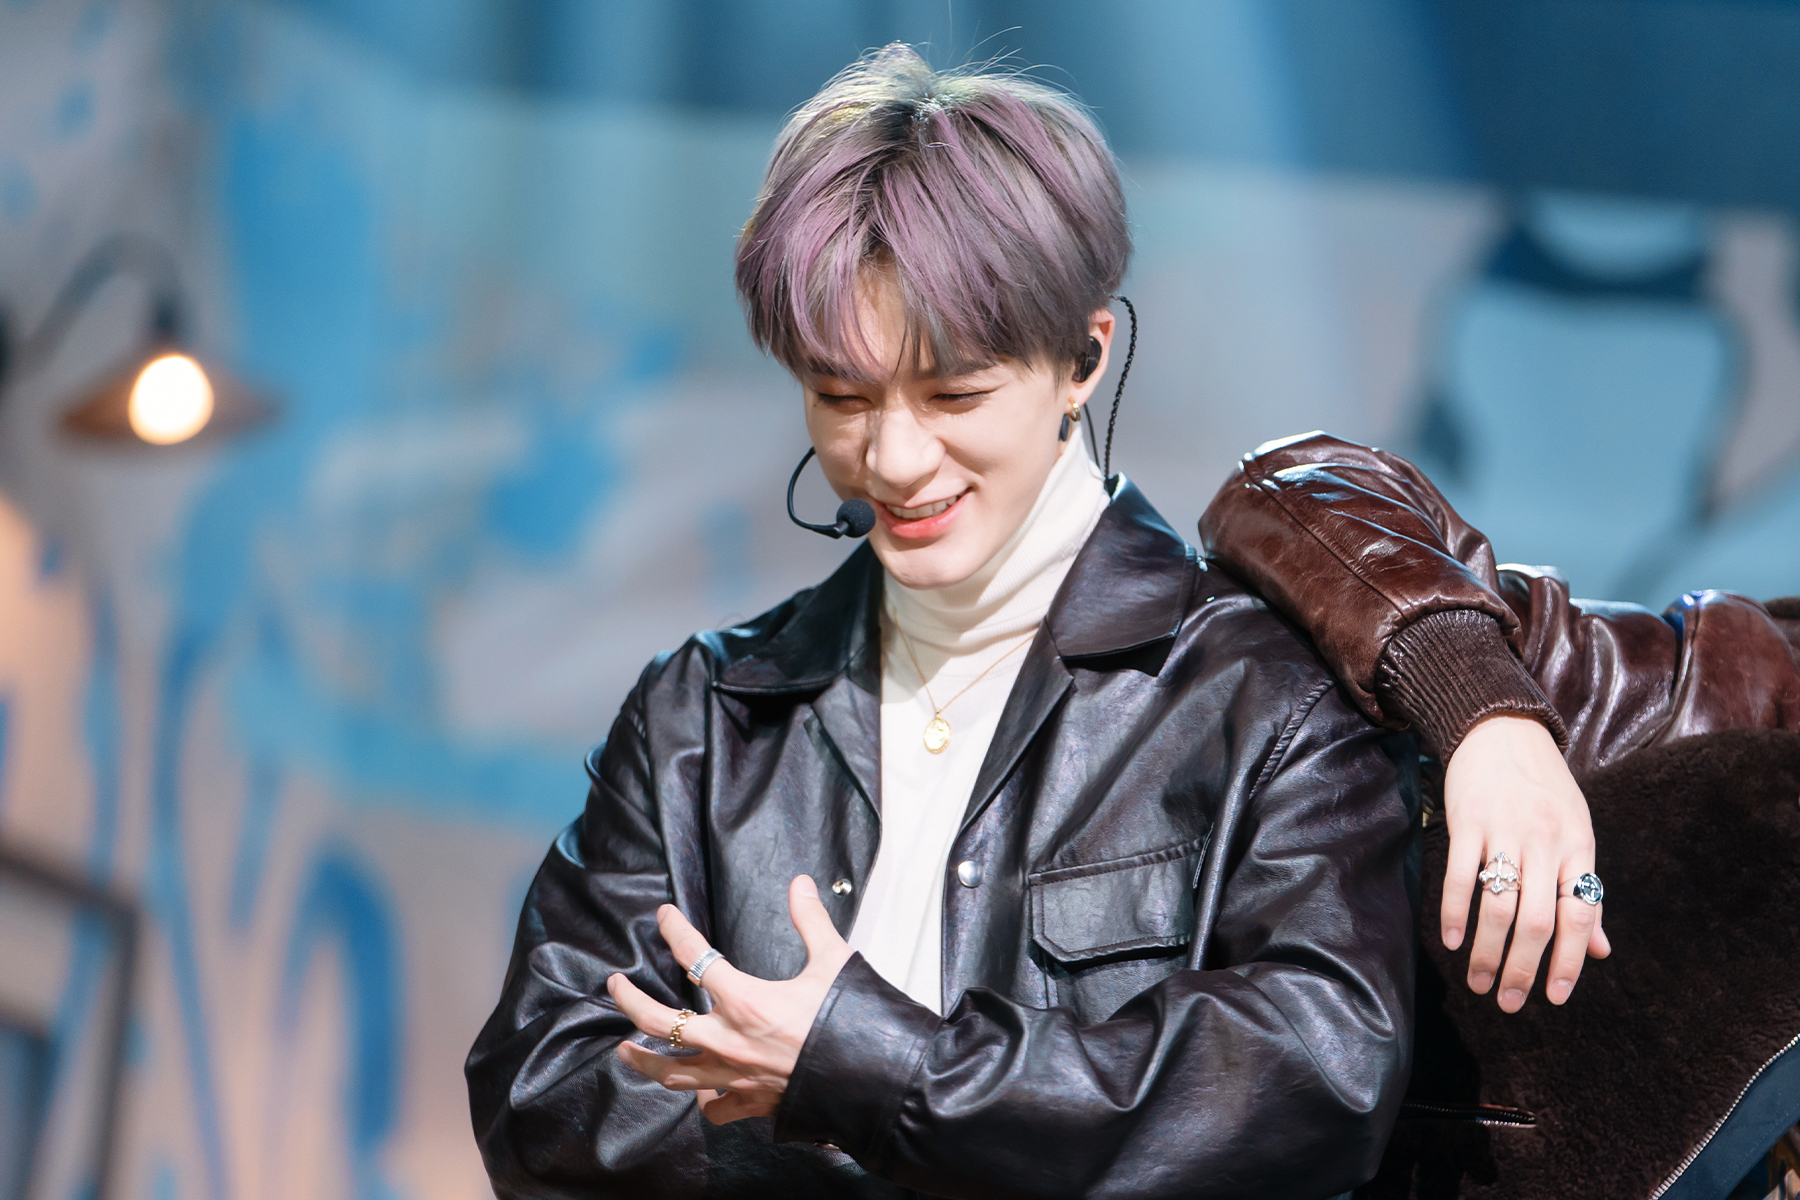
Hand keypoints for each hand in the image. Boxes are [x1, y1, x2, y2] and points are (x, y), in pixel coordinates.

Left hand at [609, 875, 853, 1124]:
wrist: (871, 1077)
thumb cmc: (851, 1021)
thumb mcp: (833, 962)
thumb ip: (810, 921)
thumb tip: (801, 884)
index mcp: (745, 1001)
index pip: (696, 958)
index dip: (676, 932)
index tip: (663, 917)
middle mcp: (729, 1041)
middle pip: (661, 1022)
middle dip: (630, 1001)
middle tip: (615, 985)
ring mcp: (735, 1077)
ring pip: (673, 1073)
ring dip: (645, 1060)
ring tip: (625, 1050)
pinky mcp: (751, 1102)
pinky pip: (714, 1109)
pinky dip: (701, 1101)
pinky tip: (695, 1093)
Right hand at [1440, 715, 1610, 1011]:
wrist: (1502, 729)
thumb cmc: (1544, 789)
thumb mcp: (1576, 833)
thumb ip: (1585, 891)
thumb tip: (1600, 951)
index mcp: (1578, 847)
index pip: (1581, 915)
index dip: (1570, 961)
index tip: (1555, 997)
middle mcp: (1546, 842)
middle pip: (1538, 920)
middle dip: (1521, 968)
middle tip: (1507, 1001)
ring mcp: (1506, 831)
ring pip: (1499, 906)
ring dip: (1486, 951)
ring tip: (1477, 982)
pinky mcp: (1468, 821)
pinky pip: (1461, 876)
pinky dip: (1455, 914)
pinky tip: (1452, 941)